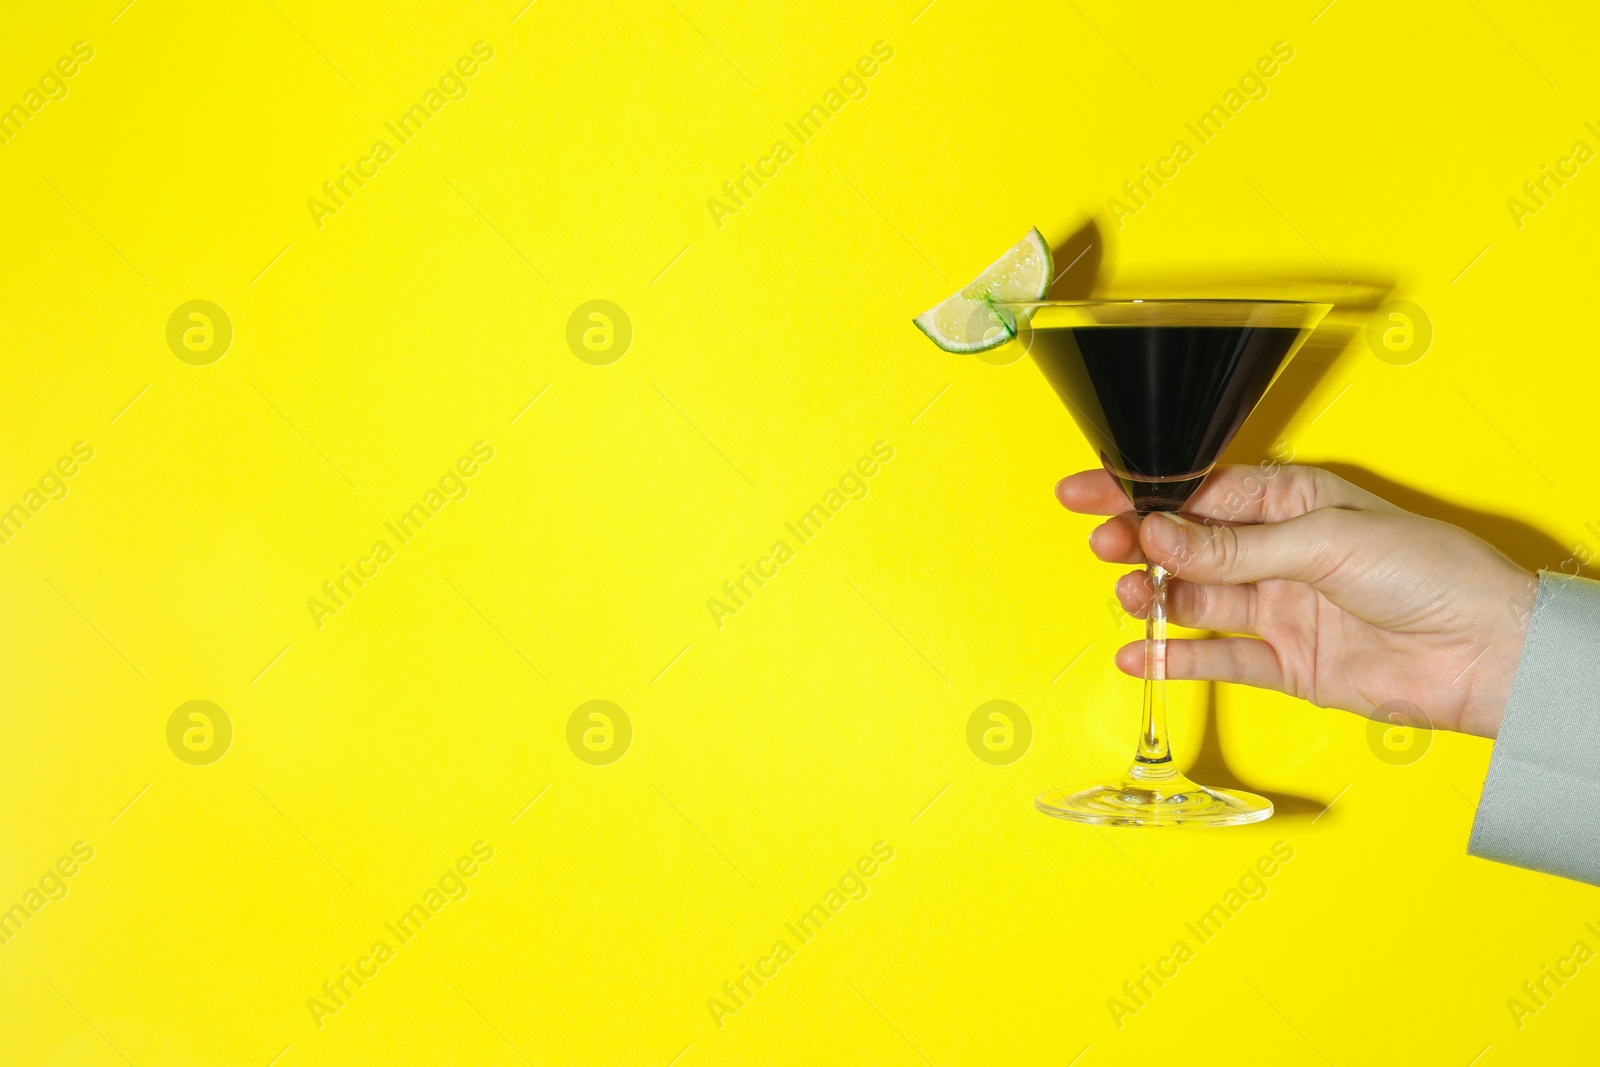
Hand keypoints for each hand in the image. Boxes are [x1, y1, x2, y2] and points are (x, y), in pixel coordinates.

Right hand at [1057, 464, 1537, 737]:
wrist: (1484, 653)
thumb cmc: (1429, 573)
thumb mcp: (1324, 541)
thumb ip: (1233, 548)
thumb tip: (1160, 536)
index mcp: (1291, 500)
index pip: (1201, 491)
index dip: (1144, 492)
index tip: (1092, 493)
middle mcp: (1278, 551)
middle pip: (1188, 545)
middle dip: (1139, 542)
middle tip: (1103, 545)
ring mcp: (1278, 607)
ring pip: (1196, 598)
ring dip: (1154, 596)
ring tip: (1127, 596)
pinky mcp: (1284, 662)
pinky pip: (1218, 656)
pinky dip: (1176, 656)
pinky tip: (1140, 653)